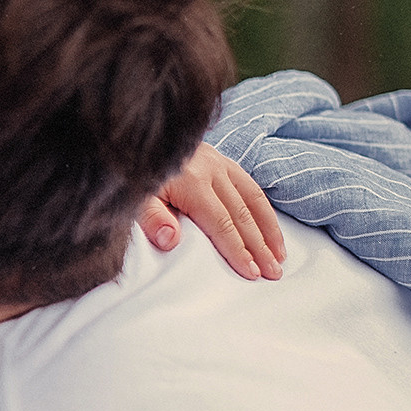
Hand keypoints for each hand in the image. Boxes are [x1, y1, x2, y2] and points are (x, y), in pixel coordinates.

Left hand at [139, 143, 285, 279]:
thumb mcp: (134, 197)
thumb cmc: (130, 173)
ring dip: (269, 229)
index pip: (221, 224)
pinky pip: (250, 186)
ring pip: (253, 199)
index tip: (252, 272)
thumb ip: (152, 219)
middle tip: (274, 273)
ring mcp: (219, 162)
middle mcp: (212, 170)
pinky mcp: (221, 159)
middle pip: (242, 215)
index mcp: (192, 182)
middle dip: (260, 247)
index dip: (238, 250)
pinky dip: (263, 209)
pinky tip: (269, 228)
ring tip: (280, 256)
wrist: (135, 136)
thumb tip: (171, 241)